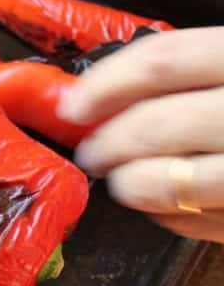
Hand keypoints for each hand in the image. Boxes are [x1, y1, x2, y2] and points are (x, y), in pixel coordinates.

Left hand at [58, 28, 223, 241]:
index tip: (75, 103)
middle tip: (93, 150)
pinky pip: (206, 224)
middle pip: (160, 124)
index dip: (107, 83)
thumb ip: (211, 63)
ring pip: (174, 183)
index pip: (165, 60)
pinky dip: (174, 218)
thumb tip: (124, 84)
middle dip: (110, 141)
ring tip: (125, 182)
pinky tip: (169, 208)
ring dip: (133, 185)